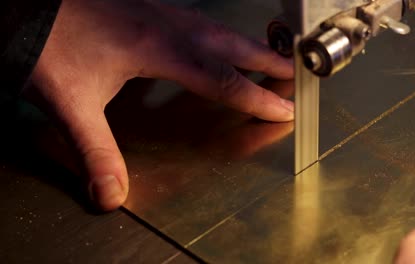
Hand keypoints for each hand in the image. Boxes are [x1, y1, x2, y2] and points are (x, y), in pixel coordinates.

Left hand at [26, 0, 293, 210]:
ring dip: (244, 41)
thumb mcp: (69, 102)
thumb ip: (94, 150)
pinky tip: (208, 37)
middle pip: (229, 43)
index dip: (255, 96)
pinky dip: (214, 31)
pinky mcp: (142, 6)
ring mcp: (155, 10)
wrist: (20, 4)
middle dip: (265, 59)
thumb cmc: (45, 42)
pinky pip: (193, 18)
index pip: (221, 77)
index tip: (283, 108)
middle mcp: (165, 24)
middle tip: (293, 70)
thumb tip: (111, 194)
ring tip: (265, 52)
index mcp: (157, 47)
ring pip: (214, 26)